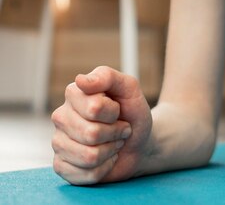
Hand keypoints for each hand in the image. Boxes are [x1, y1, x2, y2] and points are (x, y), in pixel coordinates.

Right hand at [51, 66, 152, 184]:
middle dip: (115, 132)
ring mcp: (58, 142)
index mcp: (74, 93)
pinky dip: (105, 167)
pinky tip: (106, 157)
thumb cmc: (132, 112)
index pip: (94, 108)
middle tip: (120, 127)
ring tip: (113, 141)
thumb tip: (80, 80)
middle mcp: (61, 116)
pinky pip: (86, 175)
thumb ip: (107, 77)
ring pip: (89, 156)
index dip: (113, 111)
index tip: (117, 109)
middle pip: (91, 134)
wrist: (138, 140)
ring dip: (111, 150)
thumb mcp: (129, 88)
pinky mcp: (61, 166)